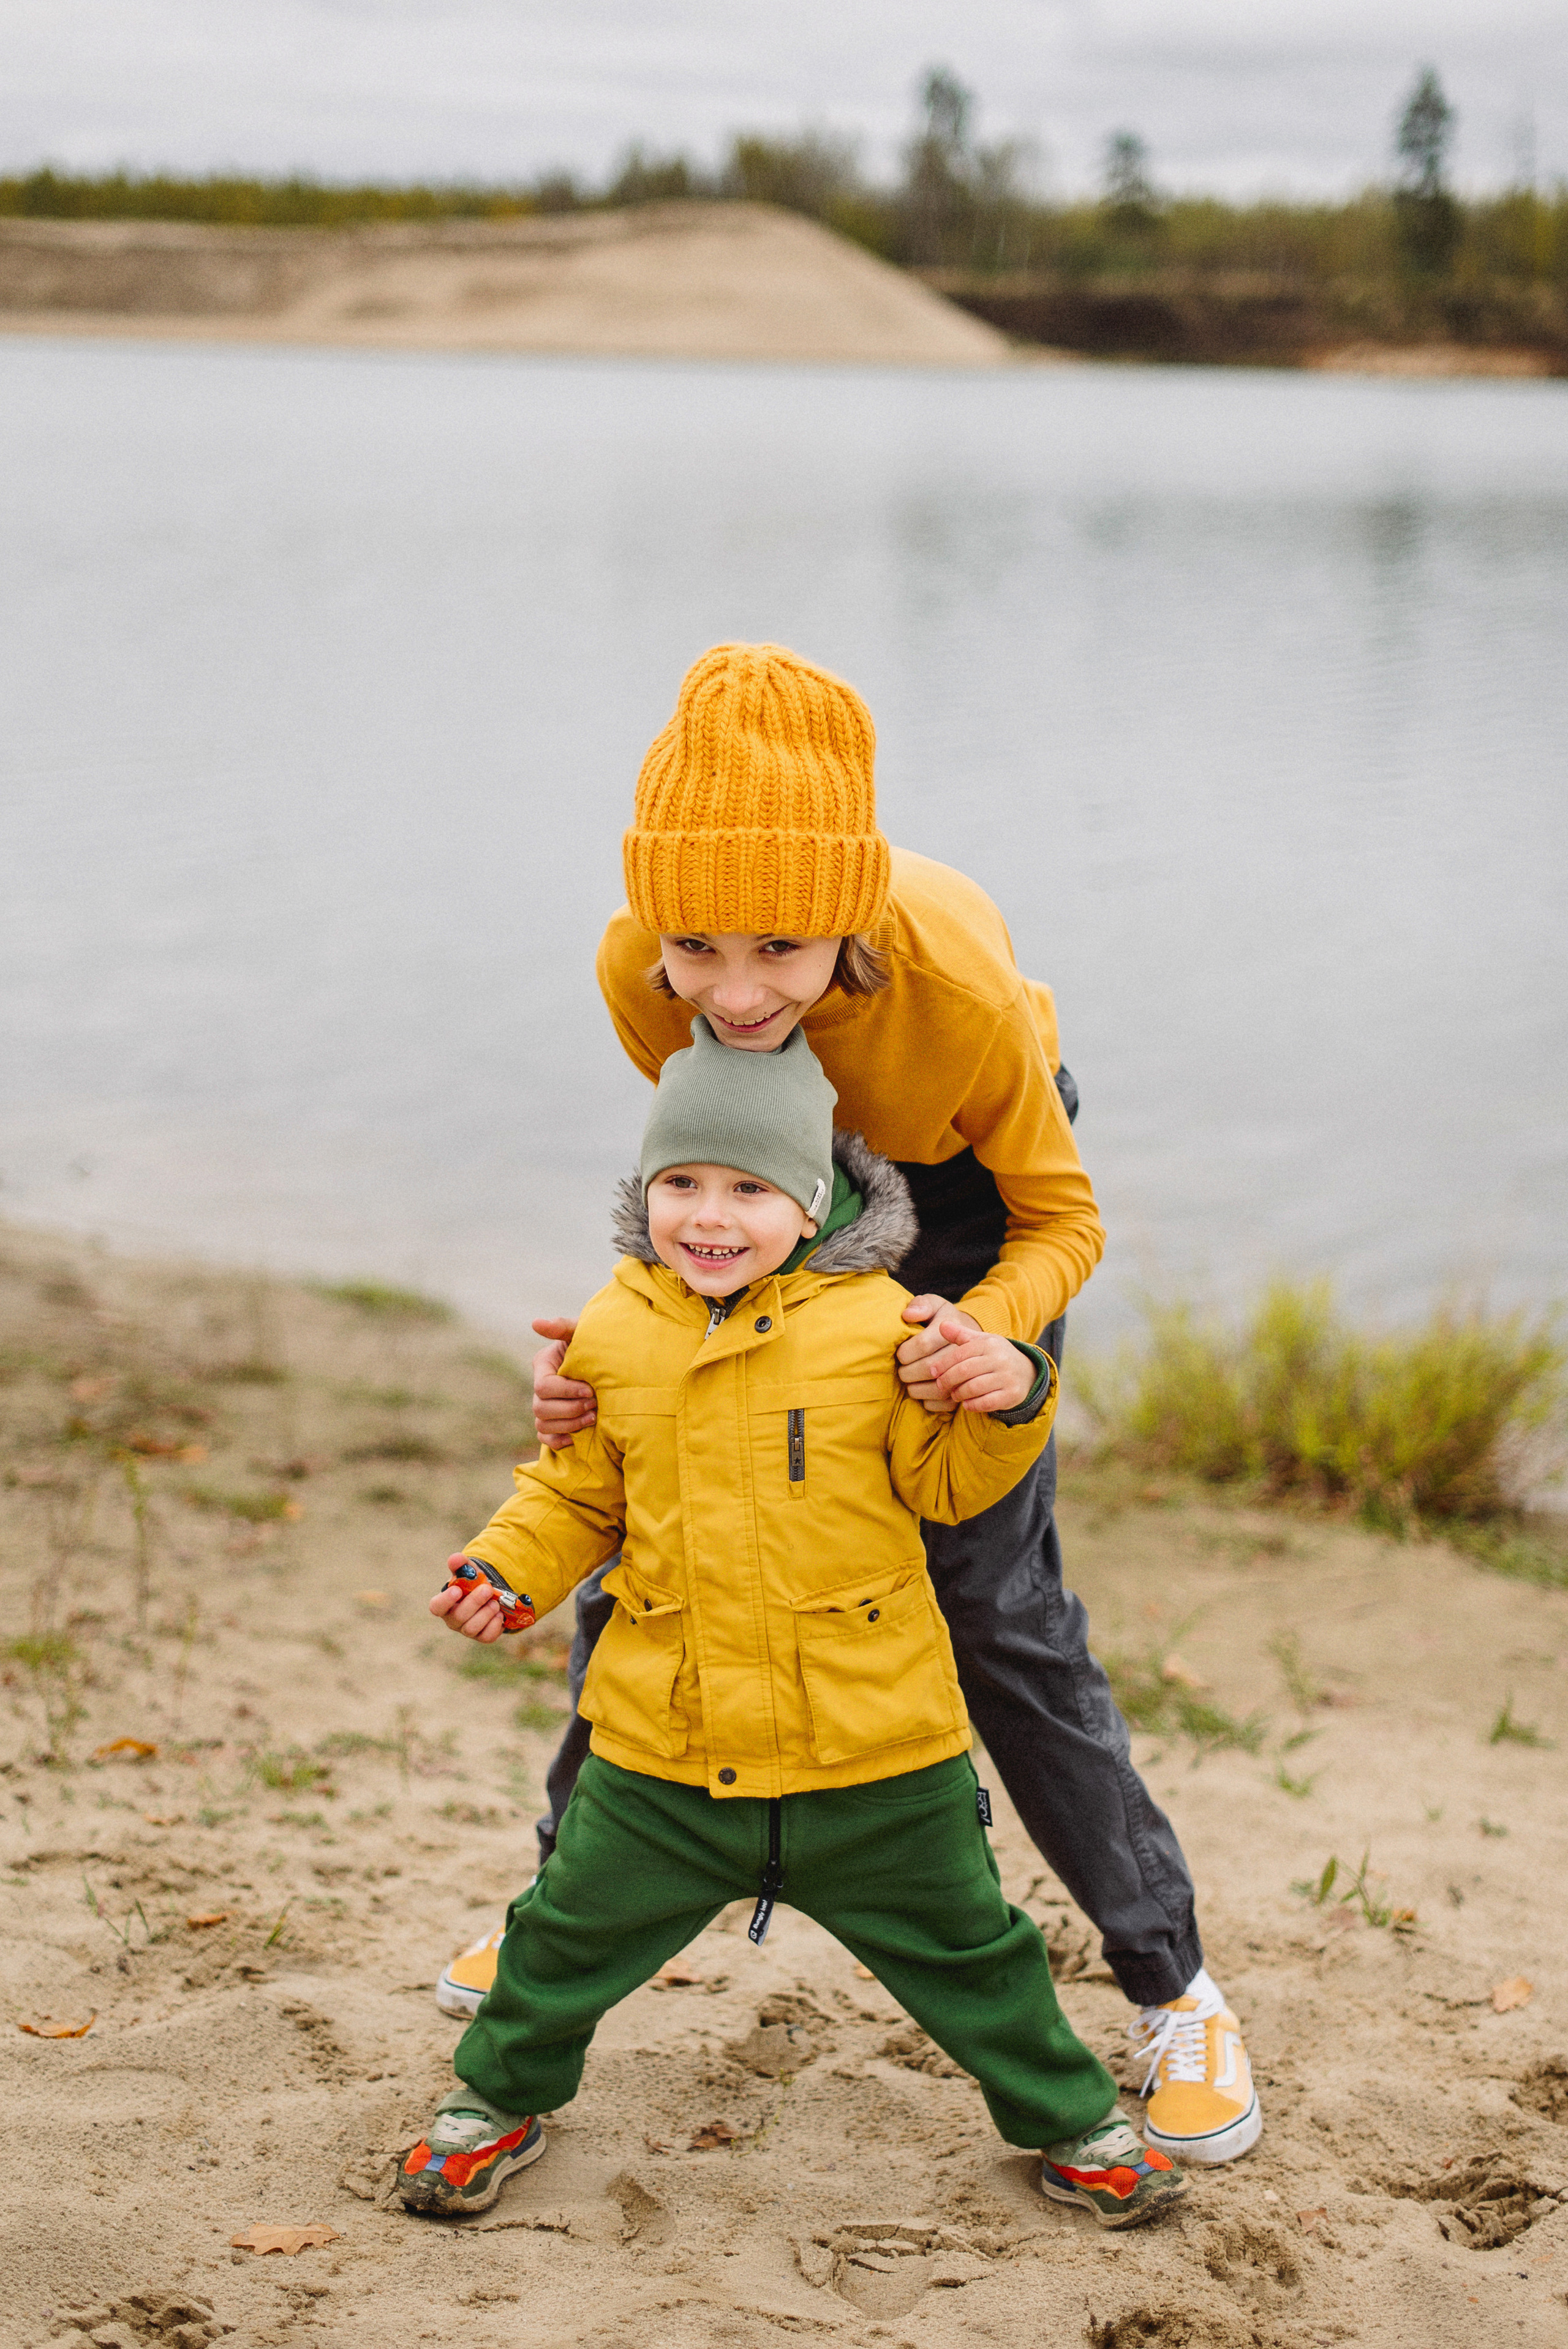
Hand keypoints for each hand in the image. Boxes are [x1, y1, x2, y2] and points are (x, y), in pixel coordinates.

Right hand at [430, 1555, 504, 1641]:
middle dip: (474, 1602)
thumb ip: (461, 1564)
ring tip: (495, 1603)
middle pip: (458, 1617)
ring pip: (471, 1629)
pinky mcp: (481, 1636)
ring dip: (485, 1614)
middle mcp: (453, 1619)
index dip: (445, 1601)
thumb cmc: (473, 1584)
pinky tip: (500, 1614)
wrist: (490, 1595)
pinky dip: (495, 1625)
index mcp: (445, 1604)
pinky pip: (486, 1637)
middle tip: (487, 1589)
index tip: (457, 1590)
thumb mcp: (468, 1571)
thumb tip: (455, 1558)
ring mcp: (466, 1630)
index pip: (436, 1607)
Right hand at [531, 1315, 595, 1450]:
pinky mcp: (552, 1424)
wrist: (611, 1366)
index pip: (543, 1386)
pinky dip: (559, 1441)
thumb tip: (535, 1323)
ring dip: (569, 1424)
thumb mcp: (582, 1333)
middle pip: (540, 1408)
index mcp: (543, 1365)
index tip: (590, 1389)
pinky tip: (578, 1435)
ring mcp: (544, 1408)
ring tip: (593, 1418)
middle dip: (570, 1409)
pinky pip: (545, 1439)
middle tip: (595, 1404)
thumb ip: (563, 1327)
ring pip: (542, 1425)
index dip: (567, 1391)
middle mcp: (539, 1388)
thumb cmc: (596, 1346)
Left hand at [929, 1322, 1034, 1413]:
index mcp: (989, 1343)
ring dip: (959, 1393)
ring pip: (974, 1388)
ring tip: (954, 1394)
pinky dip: (972, 1405)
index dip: (943, 1364)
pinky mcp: (1011, 1394)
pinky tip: (966, 1404)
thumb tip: (941, 1325)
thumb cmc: (995, 1356)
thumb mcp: (981, 1341)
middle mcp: (1000, 1359)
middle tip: (940, 1386)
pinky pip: (986, 1402)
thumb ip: (960, 1335)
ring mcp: (1007, 1377)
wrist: (1027, 1372)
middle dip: (948, 1380)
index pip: (960, 1354)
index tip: (932, 1372)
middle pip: (965, 1371)